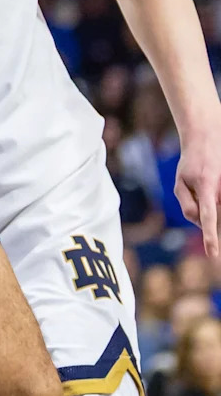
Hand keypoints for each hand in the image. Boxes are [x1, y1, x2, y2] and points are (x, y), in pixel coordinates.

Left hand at [176, 124, 220, 255]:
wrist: (207, 141)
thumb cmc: (191, 164)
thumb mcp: (179, 182)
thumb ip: (187, 205)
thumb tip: (201, 223)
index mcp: (206, 187)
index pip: (208, 217)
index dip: (210, 237)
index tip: (213, 255)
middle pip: (207, 215)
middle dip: (198, 207)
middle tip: (198, 184)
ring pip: (213, 211)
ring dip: (207, 203)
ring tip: (205, 183)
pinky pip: (217, 205)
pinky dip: (213, 200)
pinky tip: (211, 185)